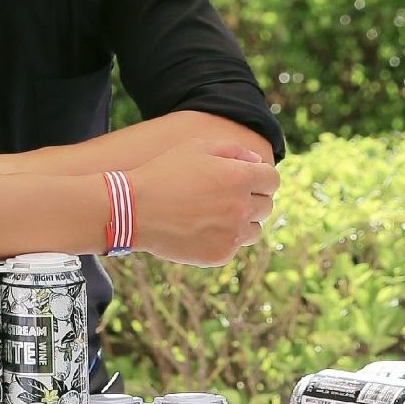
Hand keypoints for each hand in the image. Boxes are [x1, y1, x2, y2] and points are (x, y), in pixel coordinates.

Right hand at [125, 141, 278, 267]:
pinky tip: (199, 230)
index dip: (260, 178)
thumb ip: (232, 150)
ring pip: (255, 230)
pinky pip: (234, 247)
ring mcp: (232, 234)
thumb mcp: (194, 148)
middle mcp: (242, 208)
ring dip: (242, 222)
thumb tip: (256, 161)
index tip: (245, 180)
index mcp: (240, 177)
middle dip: (251, 199)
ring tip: (214, 216)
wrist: (132, 209)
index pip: (272, 179)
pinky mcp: (220, 255)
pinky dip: (223, 239)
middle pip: (266, 206)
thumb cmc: (162, 173)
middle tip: (224, 198)